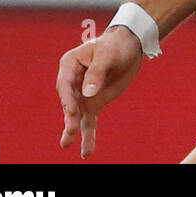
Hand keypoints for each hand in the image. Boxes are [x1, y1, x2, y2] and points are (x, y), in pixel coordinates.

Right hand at [56, 25, 142, 158]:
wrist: (130, 46)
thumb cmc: (116, 45)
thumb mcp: (108, 54)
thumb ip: (97, 72)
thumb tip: (87, 92)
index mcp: (71, 64)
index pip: (65, 83)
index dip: (67, 98)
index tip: (72, 110)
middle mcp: (73, 81)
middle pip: (69, 101)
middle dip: (70, 116)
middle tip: (71, 130)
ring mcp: (83, 94)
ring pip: (76, 115)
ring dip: (73, 129)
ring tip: (67, 143)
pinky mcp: (94, 103)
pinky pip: (89, 121)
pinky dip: (88, 135)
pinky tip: (86, 151)